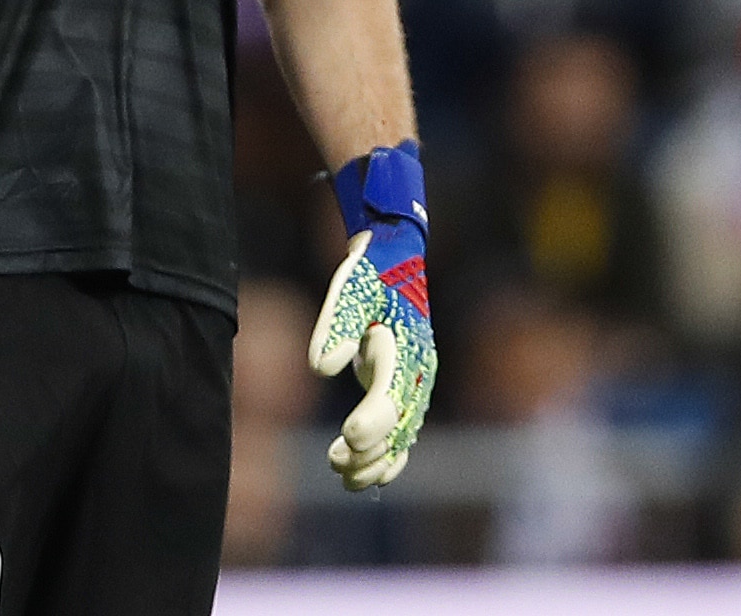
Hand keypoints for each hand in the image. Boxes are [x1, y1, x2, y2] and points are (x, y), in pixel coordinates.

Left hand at [310, 142, 435, 489]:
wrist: (396, 261)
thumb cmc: (369, 275)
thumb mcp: (351, 289)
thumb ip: (336, 327)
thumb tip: (322, 367)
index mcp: (406, 346)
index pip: (393, 393)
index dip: (373, 419)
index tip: (347, 437)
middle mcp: (419, 370)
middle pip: (400, 424)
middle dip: (370, 449)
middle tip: (333, 459)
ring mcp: (416, 382)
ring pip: (403, 434)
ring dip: (376, 460)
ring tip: (342, 475)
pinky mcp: (407, 389)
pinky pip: (403, 432)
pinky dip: (388, 457)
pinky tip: (364, 478)